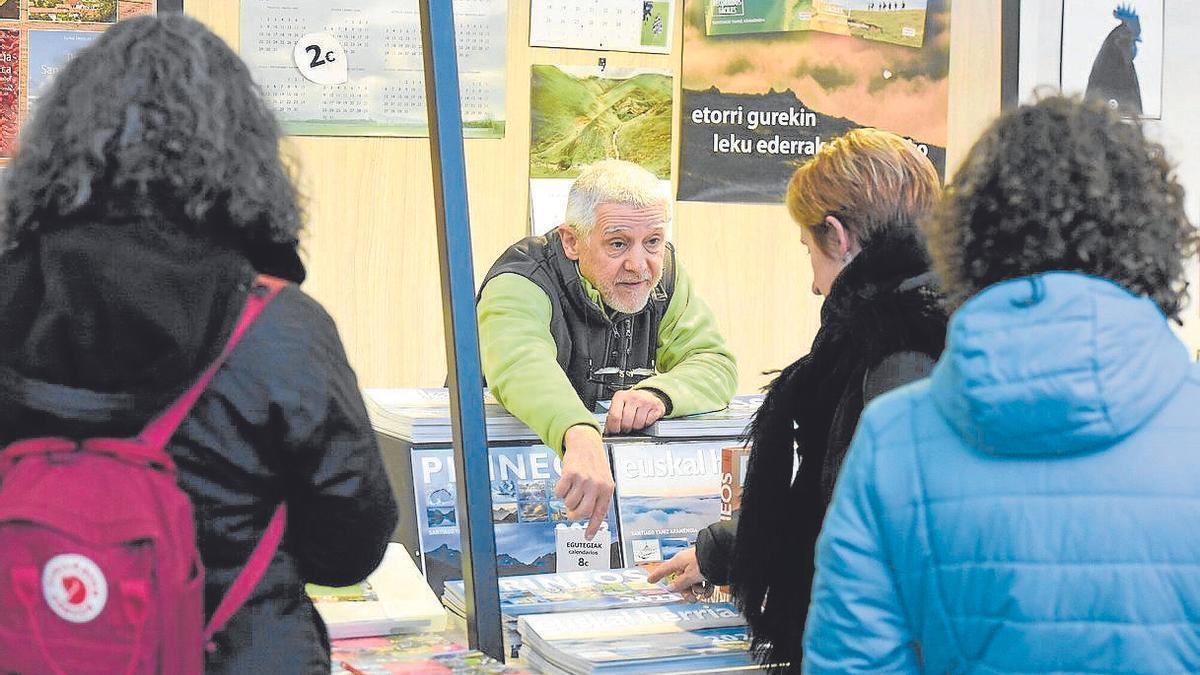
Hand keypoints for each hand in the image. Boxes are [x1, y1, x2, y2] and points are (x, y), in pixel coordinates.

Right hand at [555, 425, 614, 539]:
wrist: (585, 443)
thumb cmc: (594, 463)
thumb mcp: (604, 480)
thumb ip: (598, 498)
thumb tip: (588, 518)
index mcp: (607, 489)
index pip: (600, 514)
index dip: (593, 527)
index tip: (587, 536)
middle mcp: (596, 485)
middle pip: (582, 512)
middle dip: (574, 514)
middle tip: (572, 511)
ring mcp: (583, 480)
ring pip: (569, 503)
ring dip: (567, 499)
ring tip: (572, 489)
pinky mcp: (570, 474)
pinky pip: (559, 493)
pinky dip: (559, 491)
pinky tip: (565, 482)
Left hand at [606, 389, 666, 433]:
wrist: (648, 394)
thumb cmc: (632, 402)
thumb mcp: (619, 405)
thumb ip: (612, 416)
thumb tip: (607, 431)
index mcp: (620, 396)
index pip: (615, 416)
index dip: (614, 427)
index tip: (614, 431)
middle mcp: (633, 397)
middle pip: (626, 422)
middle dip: (625, 429)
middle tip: (626, 427)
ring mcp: (645, 401)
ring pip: (637, 424)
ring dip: (635, 427)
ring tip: (634, 422)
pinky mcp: (656, 406)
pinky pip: (648, 423)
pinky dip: (645, 424)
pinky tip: (644, 419)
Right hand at [646, 547, 709, 600]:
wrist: (722, 554)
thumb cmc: (705, 560)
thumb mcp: (690, 576)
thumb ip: (679, 583)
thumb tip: (670, 588)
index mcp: (678, 561)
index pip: (663, 569)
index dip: (656, 575)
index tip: (650, 580)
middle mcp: (685, 562)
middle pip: (680, 580)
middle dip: (686, 591)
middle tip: (691, 598)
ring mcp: (695, 565)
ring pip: (691, 581)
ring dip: (697, 589)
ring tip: (703, 592)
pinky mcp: (705, 567)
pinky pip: (701, 580)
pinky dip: (705, 587)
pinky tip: (709, 591)